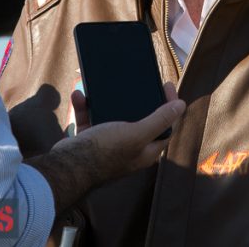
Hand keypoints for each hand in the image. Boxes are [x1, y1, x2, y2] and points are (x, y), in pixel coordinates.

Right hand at [31, 83, 184, 212]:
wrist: (67, 167)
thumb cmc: (104, 152)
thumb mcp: (136, 133)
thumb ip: (159, 121)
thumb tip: (181, 106)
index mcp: (146, 151)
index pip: (165, 127)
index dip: (170, 106)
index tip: (166, 84)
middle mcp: (129, 149)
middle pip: (139, 120)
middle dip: (137, 100)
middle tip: (138, 80)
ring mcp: (109, 145)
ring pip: (112, 117)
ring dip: (106, 100)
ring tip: (104, 83)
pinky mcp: (89, 141)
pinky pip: (90, 119)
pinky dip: (85, 107)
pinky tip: (80, 96)